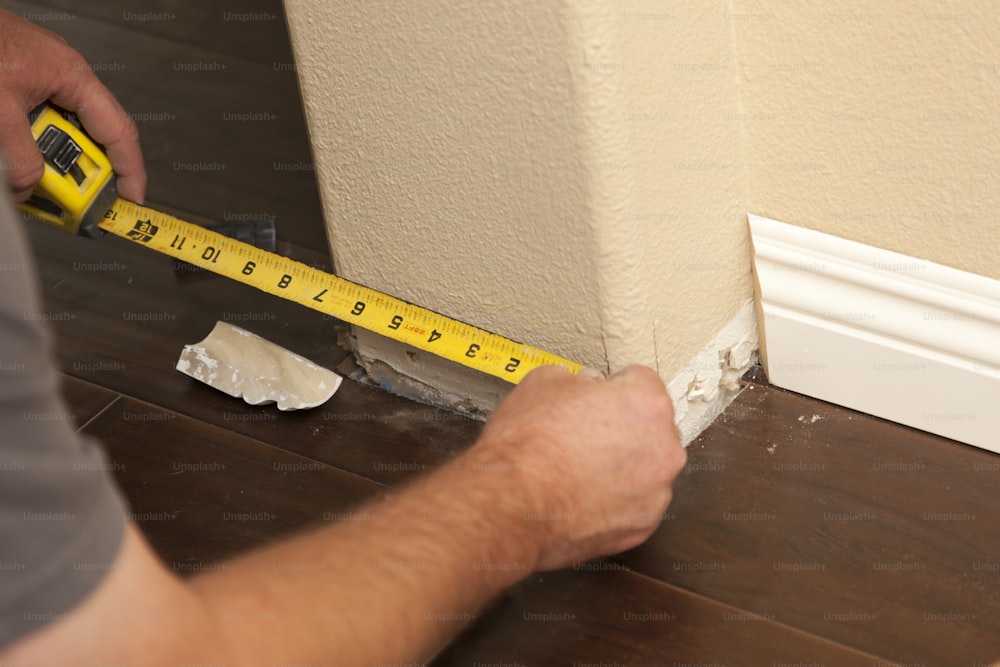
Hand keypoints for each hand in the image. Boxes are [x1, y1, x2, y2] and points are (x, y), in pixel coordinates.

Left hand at [0, 9, 144, 201]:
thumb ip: (19, 156)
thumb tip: (29, 187)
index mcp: (73, 76)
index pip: (119, 131)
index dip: (130, 169)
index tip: (130, 199)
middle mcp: (63, 75)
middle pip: (88, 134)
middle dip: (78, 169)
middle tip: (66, 197)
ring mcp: (40, 76)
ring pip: (57, 129)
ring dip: (42, 155)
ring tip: (25, 174)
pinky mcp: (18, 80)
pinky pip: (32, 120)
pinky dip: (23, 142)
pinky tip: (10, 151)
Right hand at [475, 364, 685, 570]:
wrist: (509, 504)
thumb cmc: (526, 444)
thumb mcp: (543, 383)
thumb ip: (579, 379)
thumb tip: (585, 388)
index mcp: (647, 402)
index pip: (641, 382)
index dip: (611, 388)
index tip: (595, 400)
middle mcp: (664, 447)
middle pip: (650, 428)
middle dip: (623, 428)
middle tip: (583, 435)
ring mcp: (657, 492)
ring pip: (644, 469)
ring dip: (621, 466)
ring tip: (578, 469)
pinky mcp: (642, 526)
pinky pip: (633, 504)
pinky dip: (614, 500)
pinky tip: (581, 495)